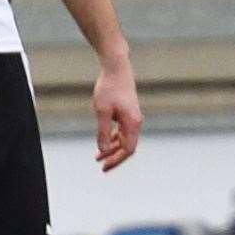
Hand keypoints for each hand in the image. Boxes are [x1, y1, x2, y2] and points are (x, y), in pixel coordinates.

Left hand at [92, 56, 141, 172]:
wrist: (116, 67)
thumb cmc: (109, 88)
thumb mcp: (102, 111)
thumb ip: (103, 132)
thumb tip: (103, 150)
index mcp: (132, 124)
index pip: (128, 150)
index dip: (116, 160)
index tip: (104, 166)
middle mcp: (136, 122)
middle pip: (127, 146)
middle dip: (114, 157)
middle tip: (101, 165)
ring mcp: (133, 117)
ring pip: (125, 138)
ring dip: (112, 147)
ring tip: (98, 156)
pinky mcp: (128, 111)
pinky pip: (123, 130)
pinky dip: (114, 137)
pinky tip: (105, 140)